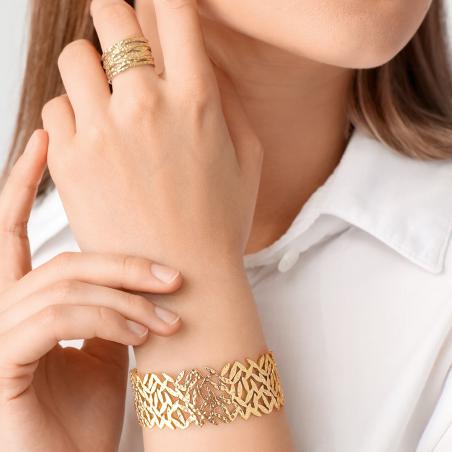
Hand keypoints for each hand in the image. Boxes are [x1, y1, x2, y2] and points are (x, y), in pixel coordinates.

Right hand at [0, 131, 182, 451]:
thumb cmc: (88, 413)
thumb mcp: (109, 345)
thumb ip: (112, 302)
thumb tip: (142, 267)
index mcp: (25, 299)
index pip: (13, 228)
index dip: (22, 180)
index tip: (45, 138)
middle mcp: (3, 307)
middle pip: (63, 257)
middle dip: (123, 263)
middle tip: (173, 277)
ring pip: (66, 283)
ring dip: (126, 300)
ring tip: (167, 322)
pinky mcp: (2, 361)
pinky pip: (57, 317)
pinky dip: (107, 321)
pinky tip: (140, 338)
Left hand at [42, 0, 262, 276]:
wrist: (182, 281)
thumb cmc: (218, 222)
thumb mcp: (247, 157)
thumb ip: (227, 101)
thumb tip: (201, 65)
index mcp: (197, 99)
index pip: (173, 8)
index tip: (159, 6)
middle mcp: (147, 105)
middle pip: (112, 14)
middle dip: (116, 19)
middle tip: (121, 39)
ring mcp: (103, 131)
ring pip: (74, 56)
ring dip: (89, 69)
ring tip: (104, 97)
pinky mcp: (70, 161)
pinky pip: (54, 108)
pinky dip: (70, 115)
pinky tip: (90, 138)